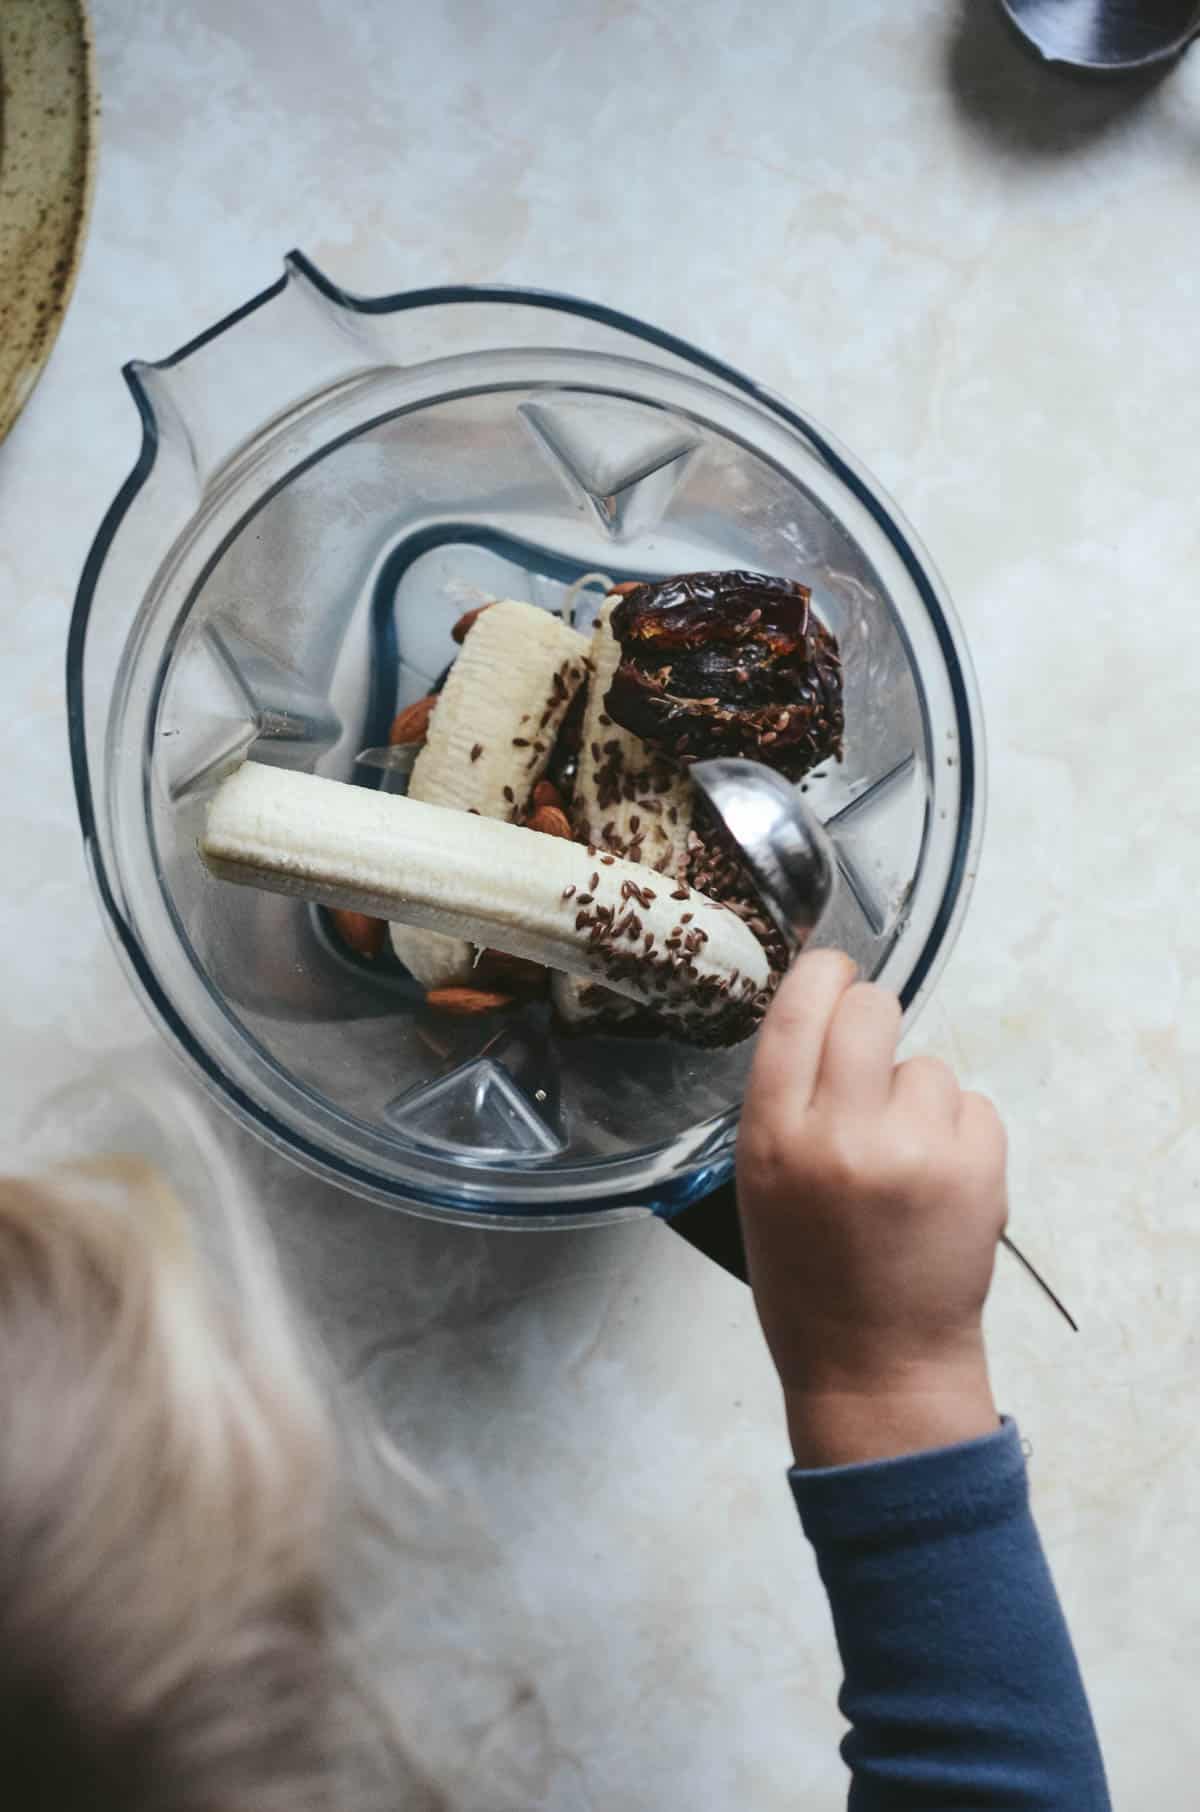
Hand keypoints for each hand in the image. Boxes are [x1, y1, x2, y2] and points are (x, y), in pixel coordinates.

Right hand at [737, 951, 1007, 1467]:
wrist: (878, 1365)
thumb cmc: (809, 1277)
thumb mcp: (760, 1184)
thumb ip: (786, 1101)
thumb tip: (825, 1018)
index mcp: (773, 1137)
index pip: (798, 1010)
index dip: (823, 975)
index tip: (834, 972)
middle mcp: (841, 1134)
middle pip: (872, 1008)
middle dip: (874, 1021)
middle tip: (871, 1065)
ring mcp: (915, 1150)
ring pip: (928, 1064)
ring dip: (918, 1095)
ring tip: (902, 1160)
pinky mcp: (977, 1169)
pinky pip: (974, 1104)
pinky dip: (960, 1131)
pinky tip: (938, 1182)